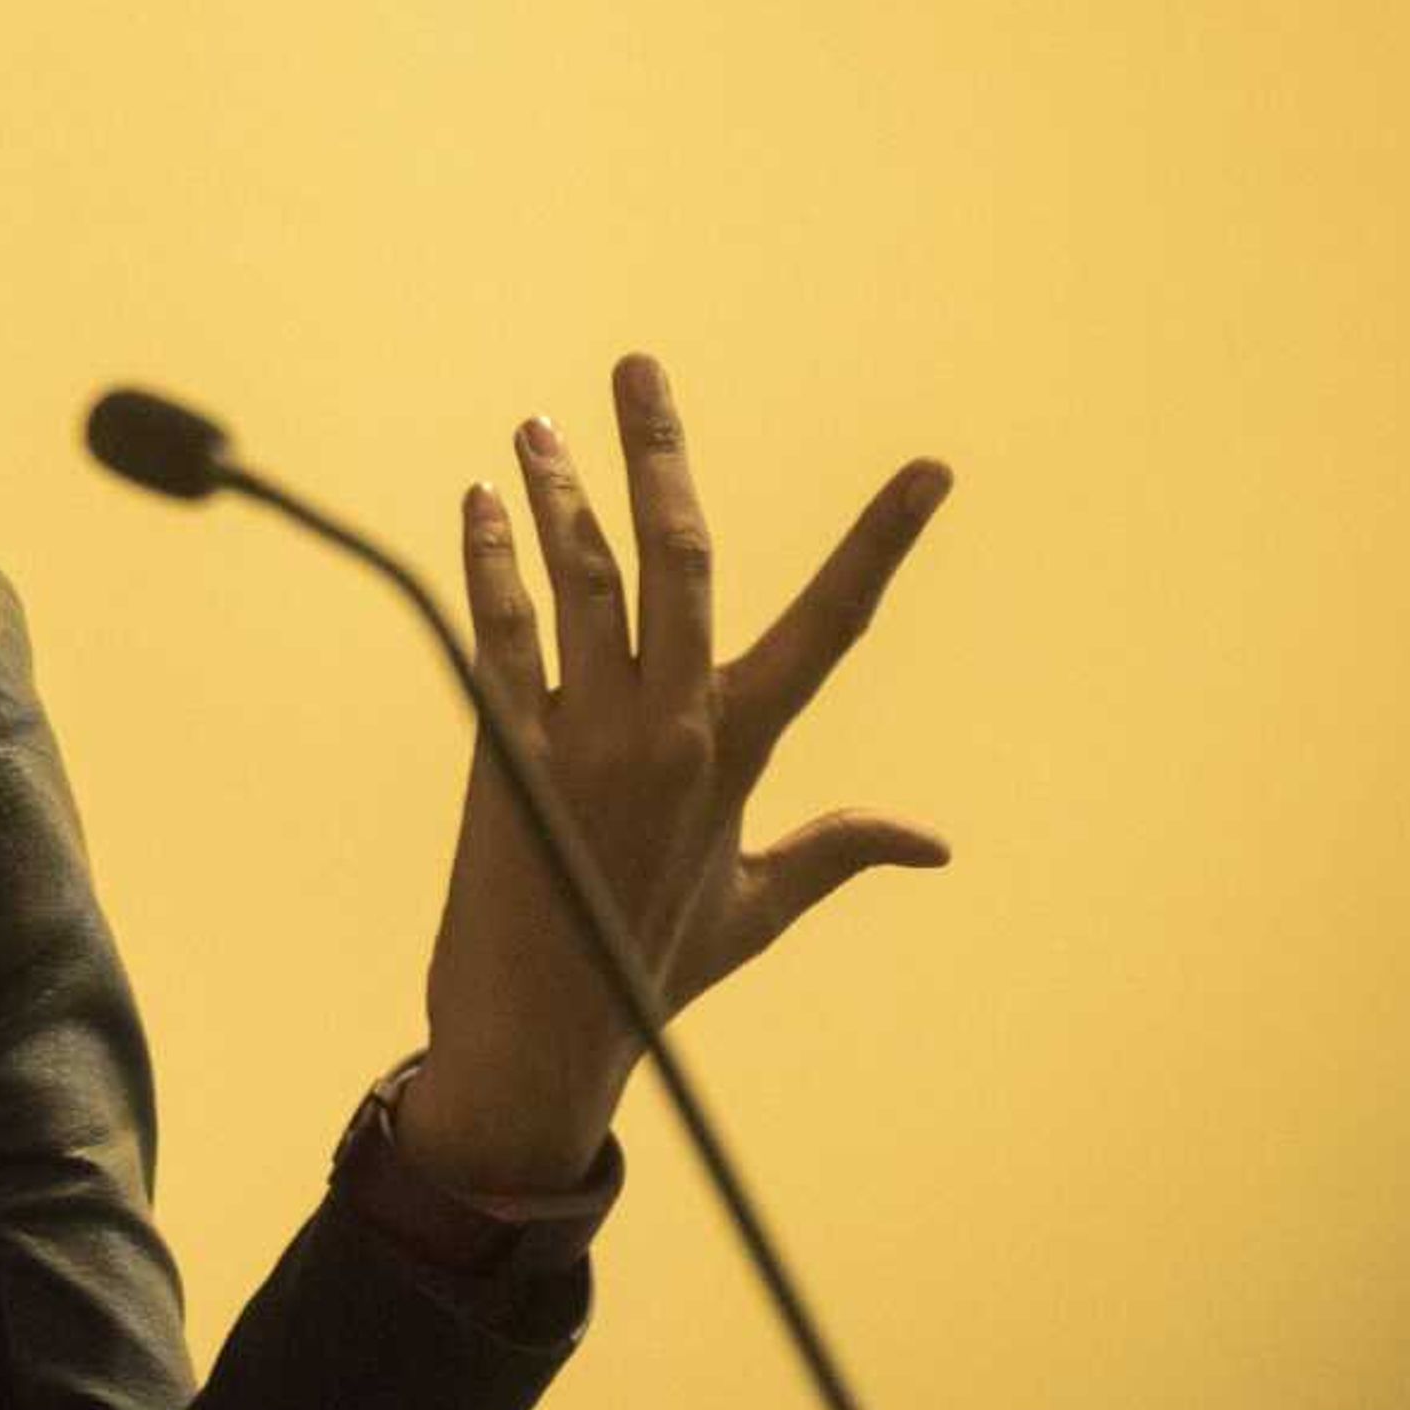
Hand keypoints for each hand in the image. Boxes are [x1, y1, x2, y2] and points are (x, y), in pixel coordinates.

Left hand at [397, 352, 953, 1195]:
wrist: (544, 1036)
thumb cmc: (655, 969)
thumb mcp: (759, 907)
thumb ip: (836, 849)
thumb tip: (932, 841)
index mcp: (743, 751)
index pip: (832, 627)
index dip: (883, 544)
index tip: (930, 472)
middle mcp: (673, 729)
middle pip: (679, 557)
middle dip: (659, 454)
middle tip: (639, 372)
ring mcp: (588, 736)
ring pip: (581, 579)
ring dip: (556, 494)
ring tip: (536, 428)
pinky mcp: (507, 749)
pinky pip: (500, 632)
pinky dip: (488, 562)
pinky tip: (477, 507)